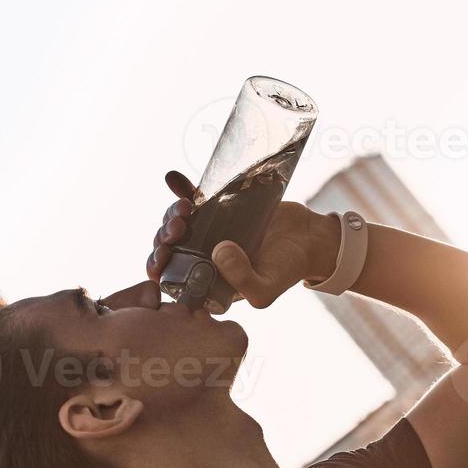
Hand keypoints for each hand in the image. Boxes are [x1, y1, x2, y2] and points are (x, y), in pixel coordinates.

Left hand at [146, 170, 338, 308]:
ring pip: (177, 223)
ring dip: (171, 214)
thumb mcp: (266, 289)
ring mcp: (209, 232)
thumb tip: (217, 251)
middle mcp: (203, 258)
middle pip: (169, 248)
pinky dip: (181, 188)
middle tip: (177, 229)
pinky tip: (173, 178)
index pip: (170, 278)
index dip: (158, 266)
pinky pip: (193, 198)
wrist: (309, 238)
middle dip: (163, 237)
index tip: (164, 254)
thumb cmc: (288, 270)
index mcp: (207, 282)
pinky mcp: (219, 209)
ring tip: (185, 209)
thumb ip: (242, 280)